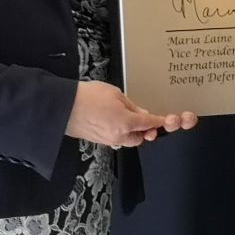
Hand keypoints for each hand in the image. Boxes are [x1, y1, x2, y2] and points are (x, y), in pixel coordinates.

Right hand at [65, 81, 197, 147]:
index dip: (163, 122)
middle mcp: (118, 135)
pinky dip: (122, 132)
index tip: (173, 120)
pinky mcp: (98, 140)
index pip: (151, 124)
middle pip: (141, 137)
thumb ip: (132, 107)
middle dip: (148, 130)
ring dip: (135, 132)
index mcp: (126, 123)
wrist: (62, 107)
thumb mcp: (115, 94)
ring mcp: (107, 139)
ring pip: (129, 140)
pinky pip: (116, 138)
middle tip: (152, 120)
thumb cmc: (87, 96)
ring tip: (134, 118)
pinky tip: (119, 121)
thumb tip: (143, 116)